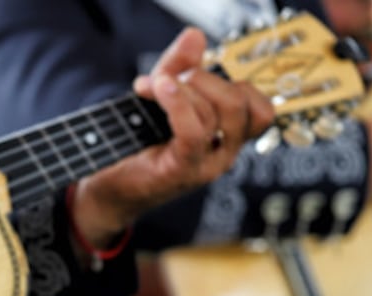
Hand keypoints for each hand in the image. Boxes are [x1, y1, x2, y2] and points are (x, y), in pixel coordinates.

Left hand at [70, 28, 274, 247]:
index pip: (261, 109)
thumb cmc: (138, 143)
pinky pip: (194, 132)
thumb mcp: (161, 97)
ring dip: (183, 88)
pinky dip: (178, 104)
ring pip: (217, 114)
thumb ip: (178, 66)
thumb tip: (194, 36)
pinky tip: (157, 89)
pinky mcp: (182, 171)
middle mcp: (223, 153)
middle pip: (242, 105)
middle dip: (207, 79)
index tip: (195, 75)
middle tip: (172, 76)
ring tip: (153, 84)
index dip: (236, 83)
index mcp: (227, 137)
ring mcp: (206, 165)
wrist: (110, 184)